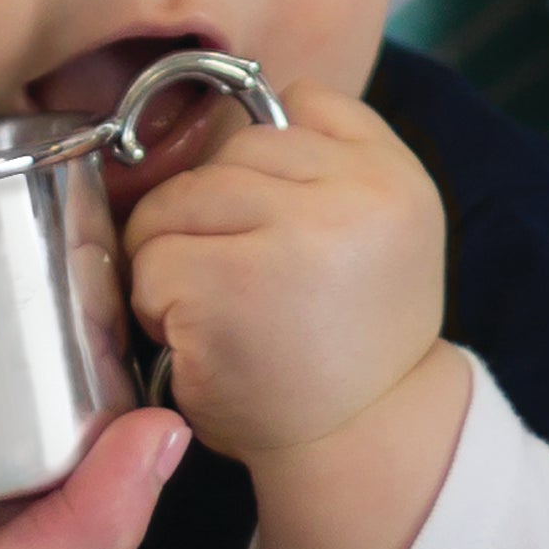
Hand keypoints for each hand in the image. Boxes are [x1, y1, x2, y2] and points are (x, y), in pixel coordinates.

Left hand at [124, 79, 446, 463]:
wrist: (357, 446)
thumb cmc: (349, 343)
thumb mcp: (380, 234)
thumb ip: (332, 166)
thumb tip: (244, 112)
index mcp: (397, 176)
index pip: (300, 103)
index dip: (265, 165)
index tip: (274, 223)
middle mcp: (355, 197)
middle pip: (227, 154)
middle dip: (209, 214)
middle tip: (237, 280)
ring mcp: (292, 237)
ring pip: (177, 200)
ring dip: (174, 256)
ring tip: (217, 309)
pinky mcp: (228, 286)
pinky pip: (151, 261)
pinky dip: (155, 304)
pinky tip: (198, 340)